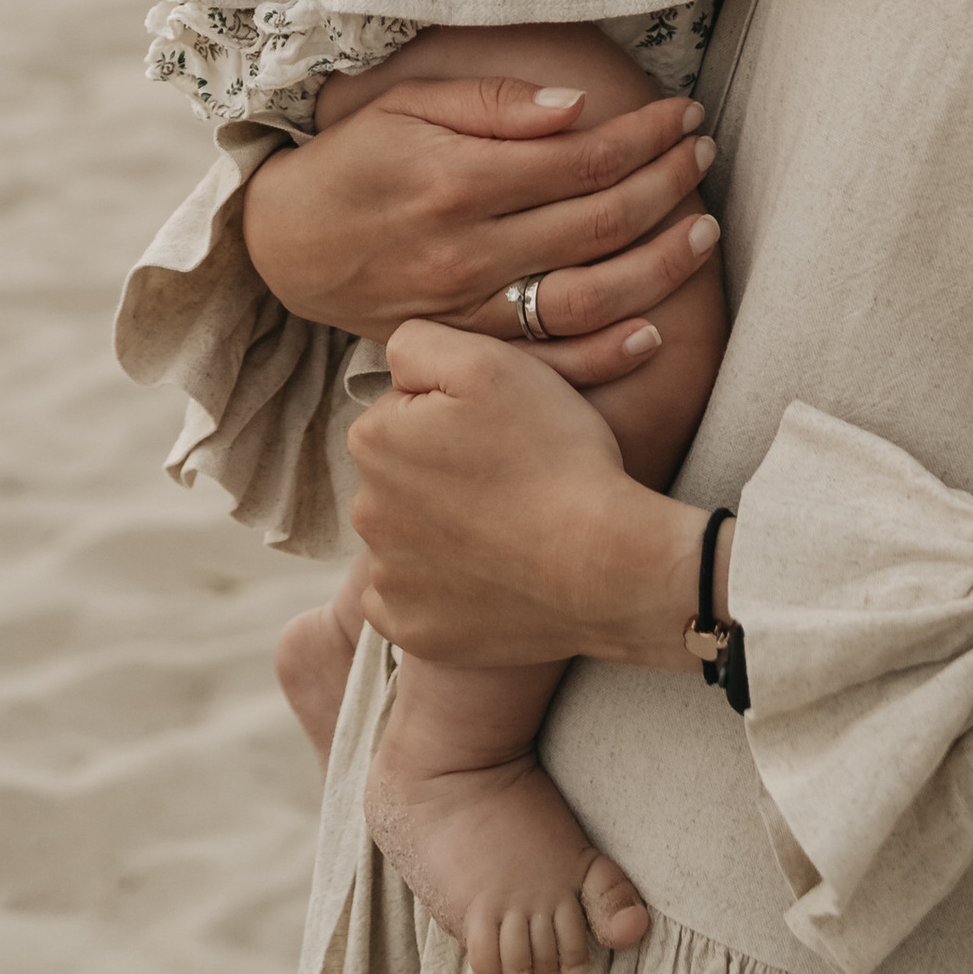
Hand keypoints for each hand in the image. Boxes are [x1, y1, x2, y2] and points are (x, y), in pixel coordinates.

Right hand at [240, 75, 721, 381]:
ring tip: (703, 229)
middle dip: (666, 184)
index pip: (583, 158)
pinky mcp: (465, 348)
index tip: (684, 115)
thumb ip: (495, 105)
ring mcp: (468, 309)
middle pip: (598, 223)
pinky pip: (549, 362)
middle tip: (703, 155)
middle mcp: (468, 249)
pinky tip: (653, 329)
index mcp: (458, 179)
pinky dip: (608, 354)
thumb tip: (579, 106)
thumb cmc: (355, 160)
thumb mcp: (408, 105)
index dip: (645, 136)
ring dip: (659, 265)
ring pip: (588, 298)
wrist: (289, 246)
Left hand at [350, 322, 704, 669]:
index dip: (455, 414)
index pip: (403, 409)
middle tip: (511, 477)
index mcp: (373, 440)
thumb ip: (420, 342)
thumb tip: (394, 364)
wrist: (608, 565)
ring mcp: (388, 579)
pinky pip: (416, 598)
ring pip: (410, 535)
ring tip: (509, 525)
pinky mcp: (414, 630)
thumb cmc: (554, 454)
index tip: (499, 430)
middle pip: (403, 475)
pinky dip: (446, 588)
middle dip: (442, 471)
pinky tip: (492, 574)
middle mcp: (364, 512)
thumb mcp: (489, 361)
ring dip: (444, 529)